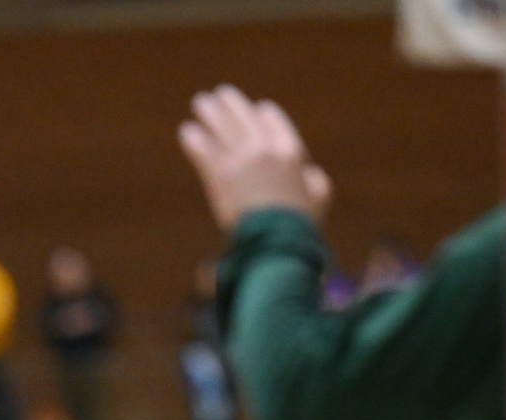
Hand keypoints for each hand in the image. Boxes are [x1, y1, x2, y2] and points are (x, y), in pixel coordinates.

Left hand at [179, 86, 332, 232]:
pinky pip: (203, 150)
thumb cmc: (299, 223)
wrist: (275, 240)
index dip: (263, 114)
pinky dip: (194, 140)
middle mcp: (264, 149)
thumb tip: (310, 172)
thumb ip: (315, 180)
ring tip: (200, 103)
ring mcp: (240, 161)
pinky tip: (187, 132)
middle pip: (243, 118)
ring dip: (209, 113)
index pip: (273, 121)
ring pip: (221, 127)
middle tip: (220, 94)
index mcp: (290, 151)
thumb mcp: (318, 197)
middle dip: (231, 104)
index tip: (256, 110)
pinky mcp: (219, 176)